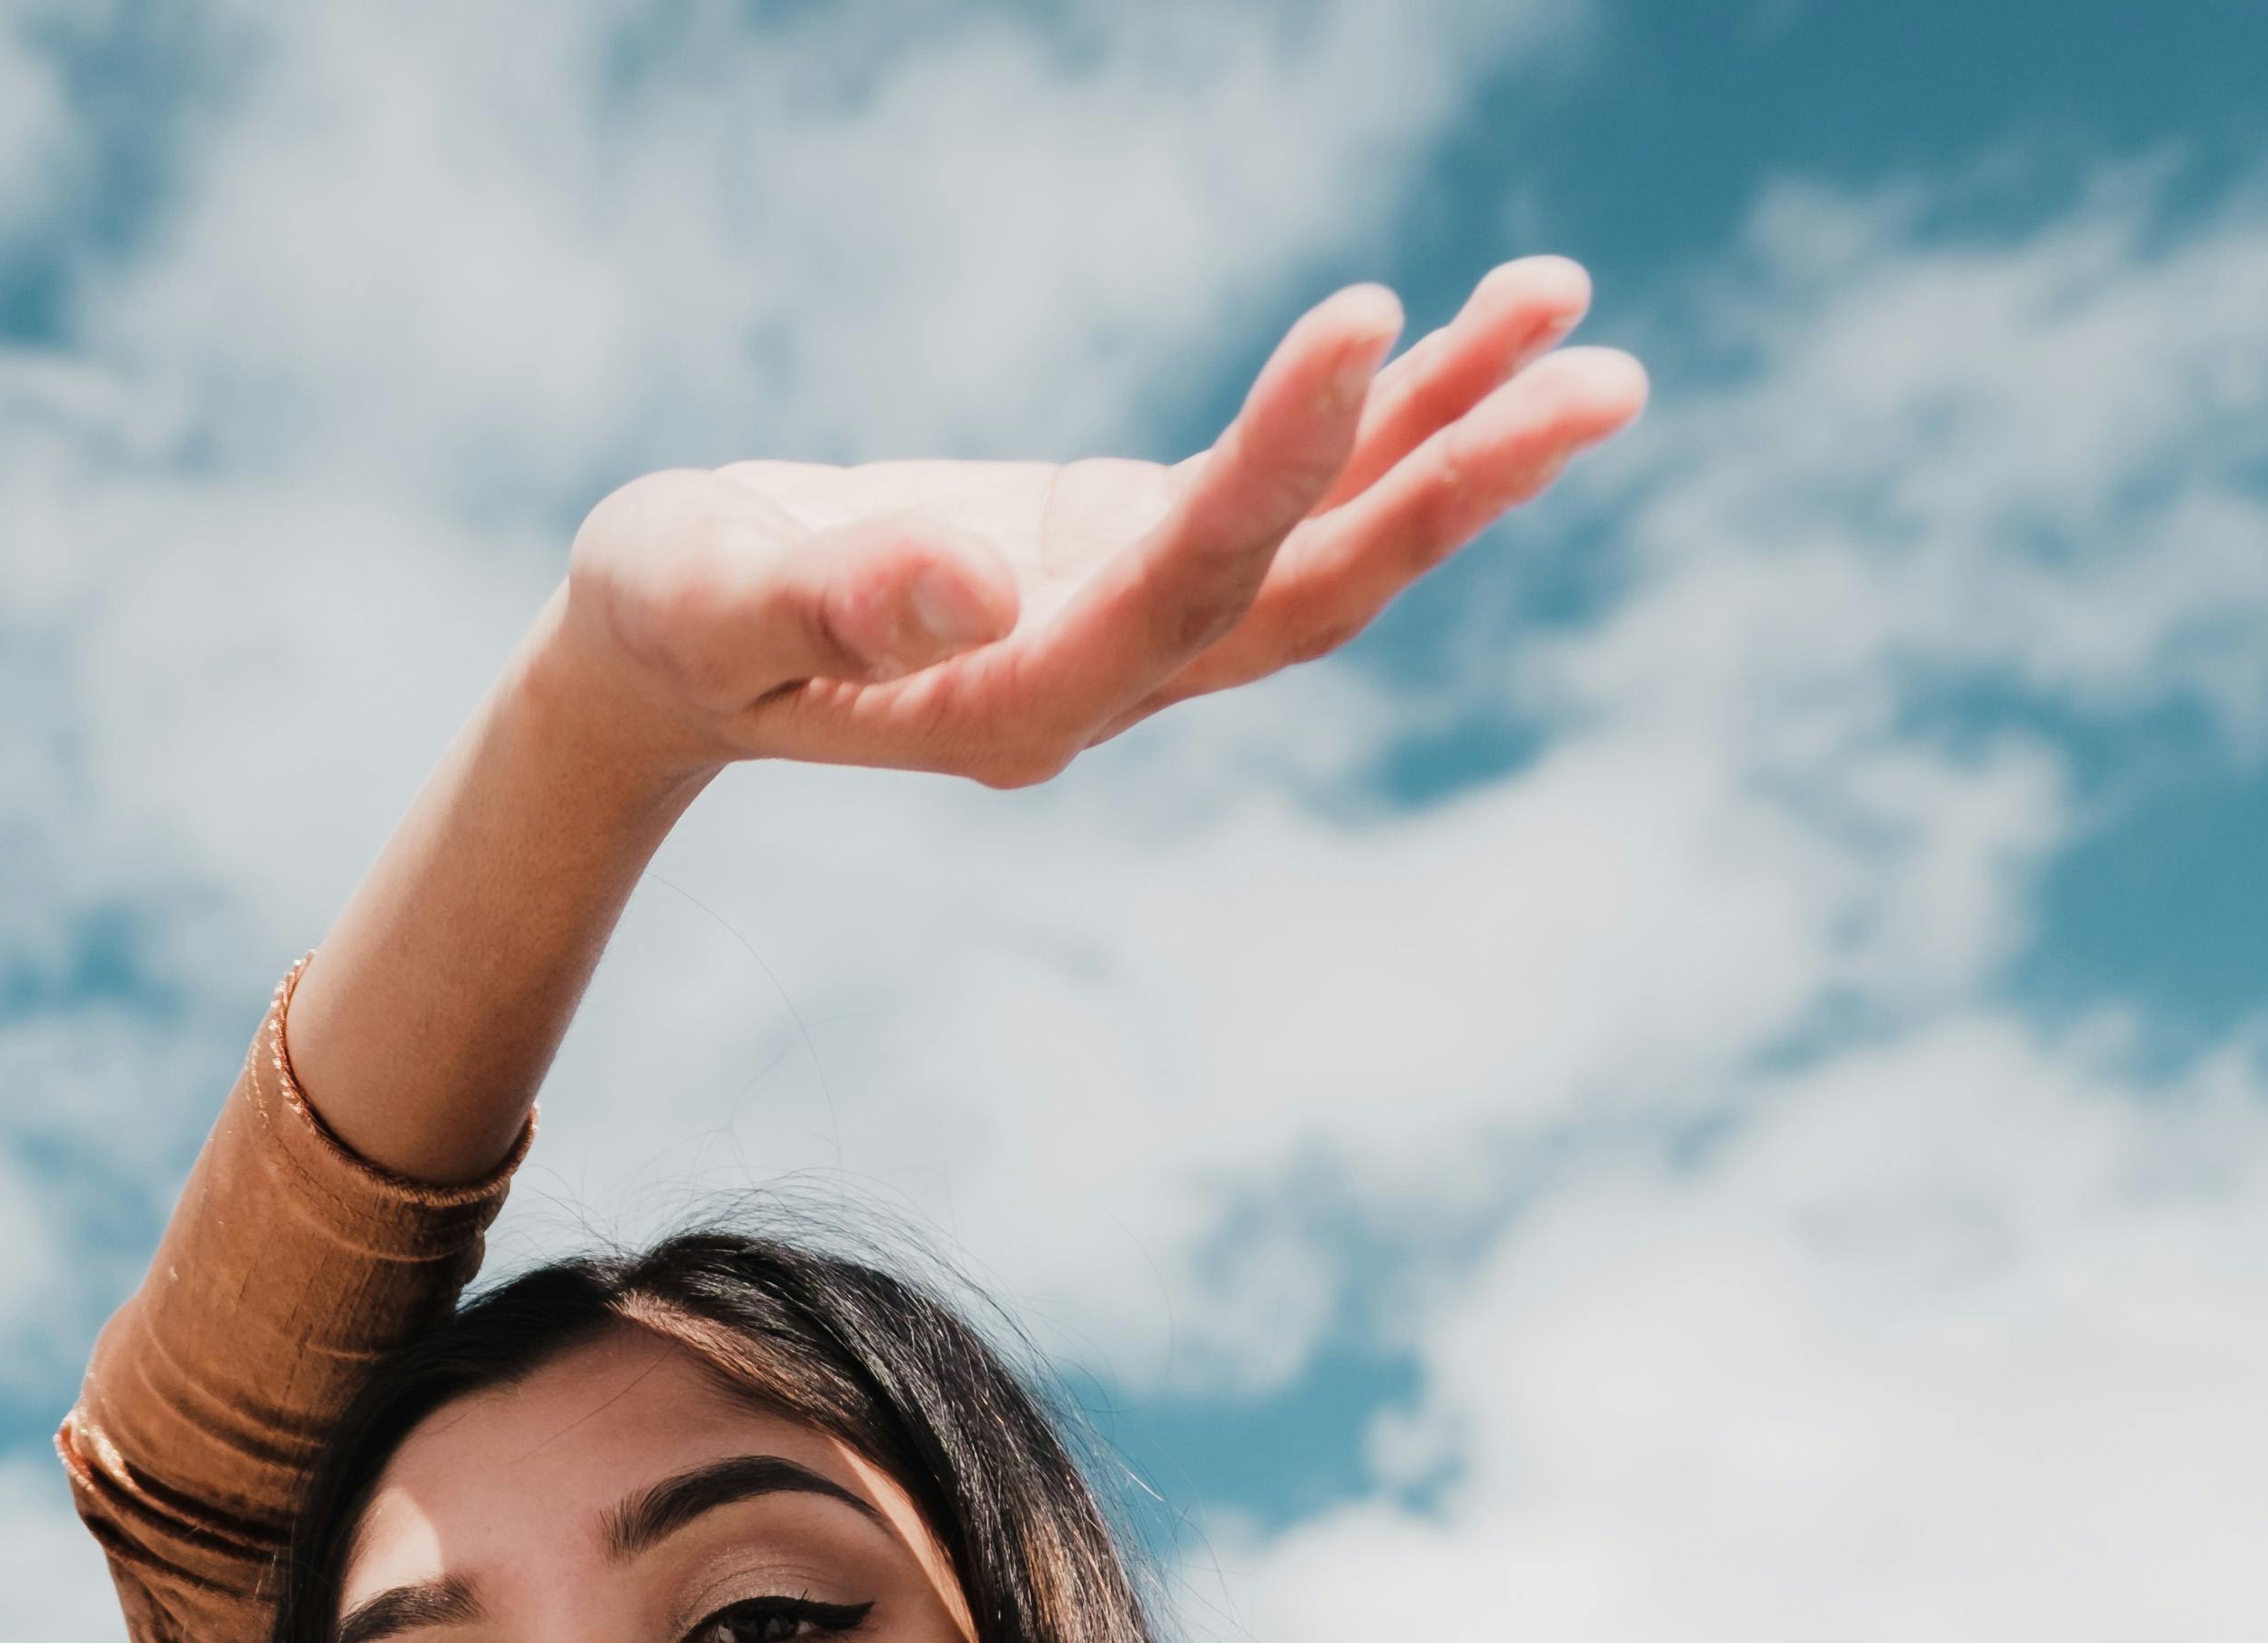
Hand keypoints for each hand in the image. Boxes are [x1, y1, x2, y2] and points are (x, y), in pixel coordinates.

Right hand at [555, 265, 1643, 795]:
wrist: (663, 658)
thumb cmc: (669, 624)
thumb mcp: (711, 601)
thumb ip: (829, 598)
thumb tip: (974, 578)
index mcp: (1014, 703)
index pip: (1188, 576)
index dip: (1287, 456)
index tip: (1370, 315)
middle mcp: (1105, 681)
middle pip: (1313, 589)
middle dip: (1459, 487)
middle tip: (1604, 381)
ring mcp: (1135, 626)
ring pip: (1330, 546)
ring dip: (1462, 446)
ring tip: (1584, 329)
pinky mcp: (1136, 555)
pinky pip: (1290, 489)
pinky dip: (1389, 414)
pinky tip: (1483, 326)